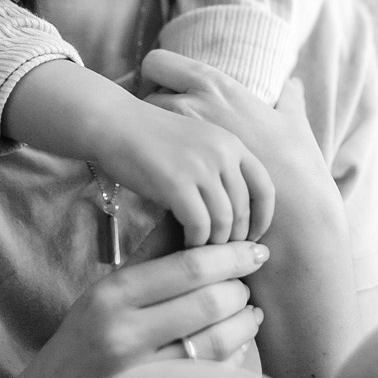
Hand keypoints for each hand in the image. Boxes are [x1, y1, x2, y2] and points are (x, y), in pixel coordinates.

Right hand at [19, 240, 269, 377]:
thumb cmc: (84, 341)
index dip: (231, 255)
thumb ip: (151, 255)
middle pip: (207, 300)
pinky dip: (234, 357)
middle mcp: (124, 331)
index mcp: (112, 293)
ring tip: (250, 314)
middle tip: (248, 285)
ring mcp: (140, 372)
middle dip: (240, 290)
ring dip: (244, 324)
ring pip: (216, 340)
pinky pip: (211, 374)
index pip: (188, 265)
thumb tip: (190, 213)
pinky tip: (239, 347)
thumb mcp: (106, 291)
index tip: (256, 250)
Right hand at [95, 93, 274, 245]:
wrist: (113, 122)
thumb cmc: (150, 139)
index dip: (263, 218)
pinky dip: (195, 242)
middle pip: (244, 209)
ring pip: (224, 221)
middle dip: (236, 238)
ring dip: (214, 244)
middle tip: (222, 255)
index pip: (264, 187)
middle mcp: (223, 153)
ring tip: (201, 252)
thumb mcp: (196, 143)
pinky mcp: (177, 183)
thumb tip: (233, 213)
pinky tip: (185, 245)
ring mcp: (201, 167)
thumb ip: (217, 168)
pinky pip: (199, 225)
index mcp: (231, 143)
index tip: (253, 238)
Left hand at [140, 49, 328, 184]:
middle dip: (150, 106)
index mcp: (217, 85)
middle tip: (164, 124)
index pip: (159, 62)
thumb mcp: (293, 124)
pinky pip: (148, 156)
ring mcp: (183, 136)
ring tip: (168, 151)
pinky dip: (155, 163)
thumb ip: (290, 99)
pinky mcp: (178, 169)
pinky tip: (170, 175)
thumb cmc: (296, 165)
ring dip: (153, 135)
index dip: (156, 75)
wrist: (296, 210)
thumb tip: (293, 85)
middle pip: (144, 90)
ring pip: (144, 125)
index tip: (165, 91)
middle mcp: (194, 102)